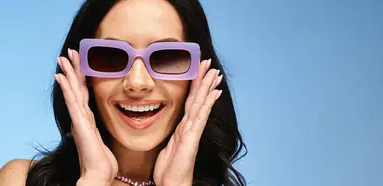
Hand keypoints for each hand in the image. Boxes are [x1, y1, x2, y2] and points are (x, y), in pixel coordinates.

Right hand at [55, 49, 117, 185]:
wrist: (98, 174)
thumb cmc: (102, 161)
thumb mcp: (100, 141)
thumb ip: (93, 132)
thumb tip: (84, 129)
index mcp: (86, 119)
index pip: (83, 93)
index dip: (80, 77)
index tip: (77, 62)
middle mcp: (81, 117)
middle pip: (76, 88)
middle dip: (72, 69)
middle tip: (68, 52)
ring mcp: (79, 119)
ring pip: (72, 91)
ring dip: (67, 73)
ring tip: (61, 58)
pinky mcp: (79, 123)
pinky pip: (72, 102)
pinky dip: (66, 88)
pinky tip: (61, 76)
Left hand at [153, 59, 222, 185]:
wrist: (173, 183)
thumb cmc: (169, 168)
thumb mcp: (167, 145)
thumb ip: (171, 133)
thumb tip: (169, 124)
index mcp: (183, 126)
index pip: (190, 100)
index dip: (195, 85)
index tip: (199, 70)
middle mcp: (190, 126)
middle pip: (198, 98)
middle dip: (204, 80)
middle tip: (210, 63)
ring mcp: (192, 131)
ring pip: (201, 103)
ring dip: (208, 87)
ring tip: (215, 73)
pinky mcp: (192, 137)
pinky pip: (200, 116)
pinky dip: (207, 103)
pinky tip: (214, 93)